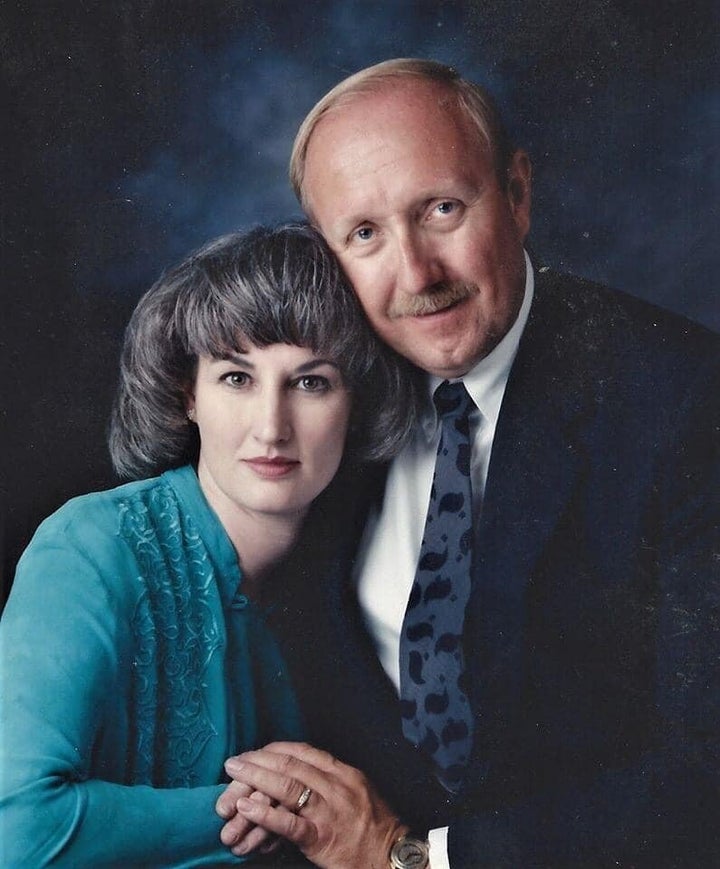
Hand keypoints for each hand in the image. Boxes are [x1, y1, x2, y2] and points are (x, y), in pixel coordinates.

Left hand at [222, 741, 406, 868]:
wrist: (392, 857)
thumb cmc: (374, 827)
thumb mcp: (356, 792)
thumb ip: (331, 781)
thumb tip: (300, 774)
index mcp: (343, 772)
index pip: (302, 752)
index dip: (274, 750)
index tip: (255, 752)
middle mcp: (335, 786)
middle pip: (290, 764)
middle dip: (259, 760)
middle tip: (235, 761)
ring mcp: (328, 811)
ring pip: (286, 786)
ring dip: (255, 777)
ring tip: (234, 774)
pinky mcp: (321, 837)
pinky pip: (288, 822)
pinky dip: (264, 813)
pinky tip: (246, 808)